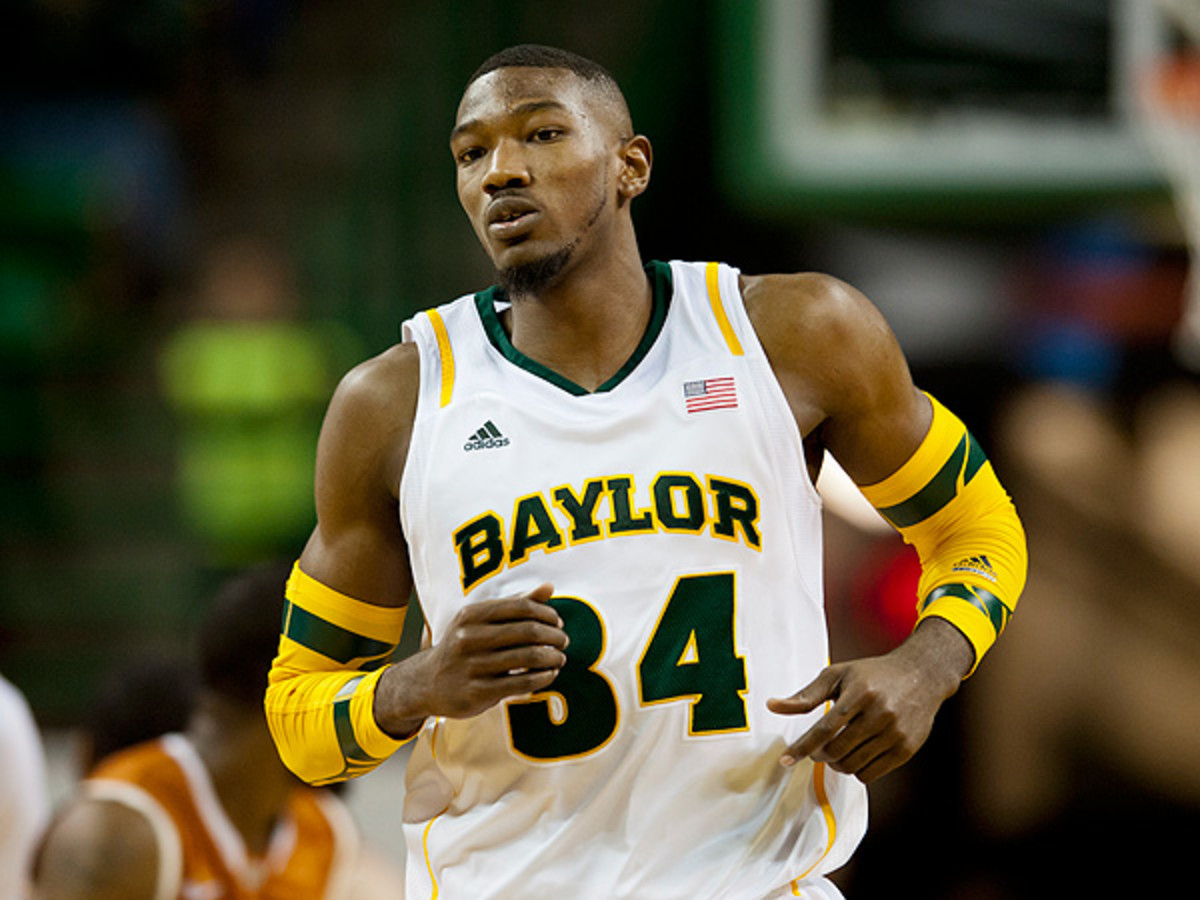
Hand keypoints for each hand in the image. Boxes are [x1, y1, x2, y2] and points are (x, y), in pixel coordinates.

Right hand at [375, 583, 567, 735]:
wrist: (425, 683)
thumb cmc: (462, 647)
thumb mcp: (479, 621)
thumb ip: (515, 604)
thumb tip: (549, 587)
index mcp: (471, 615)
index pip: (521, 607)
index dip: (546, 614)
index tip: (558, 622)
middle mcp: (468, 638)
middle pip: (527, 632)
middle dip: (553, 636)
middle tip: (563, 641)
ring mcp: (472, 666)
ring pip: (527, 658)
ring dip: (552, 657)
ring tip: (559, 658)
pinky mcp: (477, 692)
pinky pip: (521, 683)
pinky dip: (542, 677)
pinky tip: (549, 674)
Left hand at [767, 618, 971, 782]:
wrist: (922, 675)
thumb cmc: (873, 674)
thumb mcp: (838, 675)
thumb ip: (806, 695)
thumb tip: (772, 705)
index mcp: (860, 693)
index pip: (825, 728)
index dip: (802, 747)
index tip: (785, 760)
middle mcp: (880, 713)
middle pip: (837, 750)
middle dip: (819, 755)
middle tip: (816, 749)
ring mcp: (896, 733)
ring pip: (853, 765)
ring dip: (836, 764)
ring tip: (835, 751)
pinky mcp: (907, 749)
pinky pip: (871, 774)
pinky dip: (856, 770)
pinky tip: (854, 755)